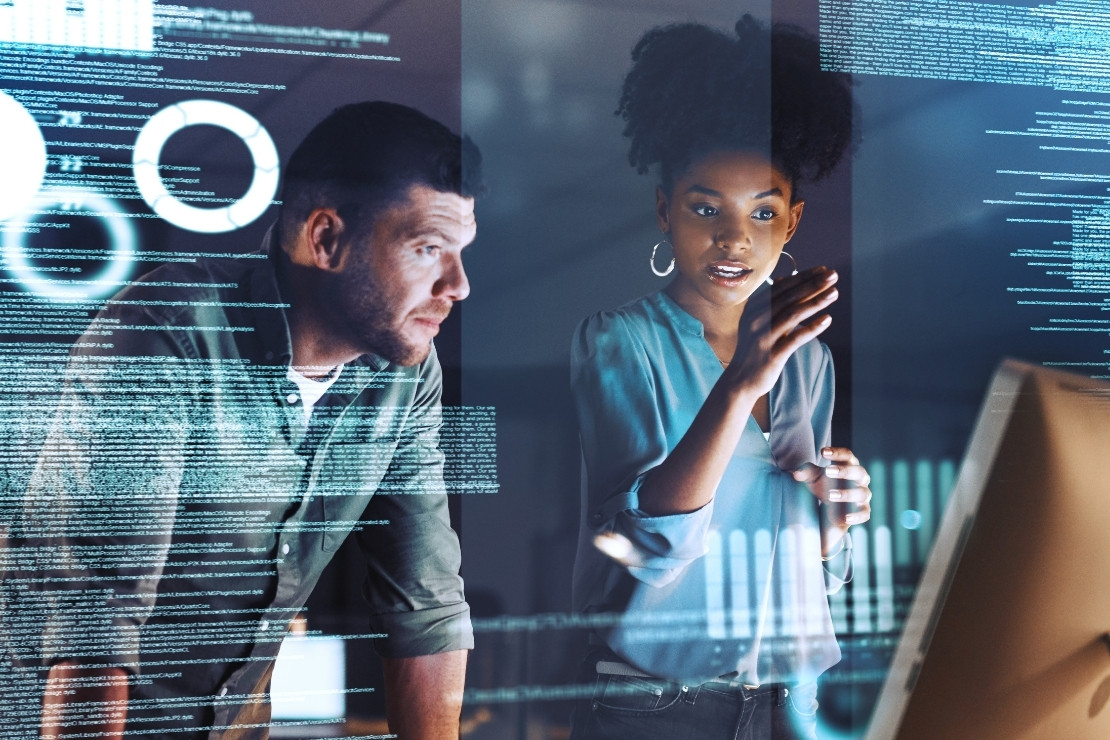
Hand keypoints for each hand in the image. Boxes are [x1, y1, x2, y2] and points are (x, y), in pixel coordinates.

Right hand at [727, 266, 837, 398]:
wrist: (740, 381)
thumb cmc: (753, 349)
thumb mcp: (757, 322)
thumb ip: (771, 302)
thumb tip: (784, 279)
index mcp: (754, 309)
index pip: (782, 288)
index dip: (803, 277)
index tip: (823, 270)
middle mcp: (756, 320)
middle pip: (789, 298)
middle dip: (813, 284)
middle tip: (833, 275)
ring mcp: (763, 337)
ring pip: (793, 314)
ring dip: (816, 302)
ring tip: (834, 293)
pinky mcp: (772, 354)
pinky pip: (795, 338)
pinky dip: (812, 328)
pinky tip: (828, 319)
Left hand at [793, 447, 871, 556]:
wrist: (831, 507)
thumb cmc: (824, 484)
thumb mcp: (813, 477)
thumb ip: (806, 472)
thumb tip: (796, 474)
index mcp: (849, 465)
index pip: (847, 455)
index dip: (837, 453)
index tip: (823, 452)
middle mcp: (860, 479)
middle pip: (858, 472)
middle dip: (844, 471)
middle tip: (828, 471)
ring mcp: (863, 495)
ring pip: (862, 493)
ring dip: (847, 494)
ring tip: (830, 495)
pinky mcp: (863, 511)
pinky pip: (864, 514)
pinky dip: (857, 516)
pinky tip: (845, 518)